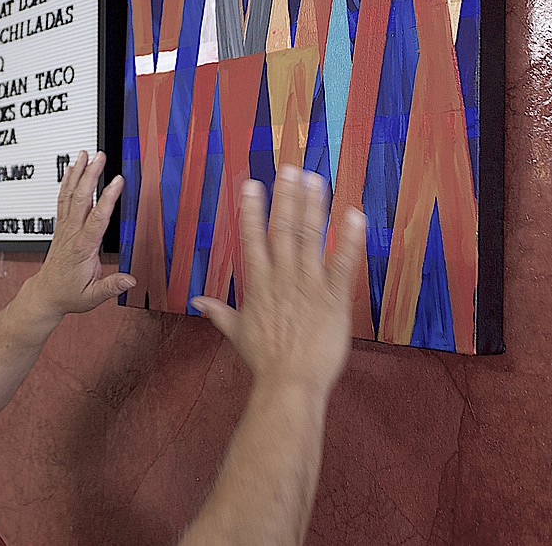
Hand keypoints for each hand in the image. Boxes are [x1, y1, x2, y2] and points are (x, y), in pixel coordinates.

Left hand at [23, 151, 135, 319]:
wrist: (46, 293)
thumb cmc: (69, 294)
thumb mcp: (92, 297)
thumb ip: (111, 286)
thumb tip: (130, 279)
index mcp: (82, 248)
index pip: (97, 219)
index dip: (108, 199)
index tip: (117, 181)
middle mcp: (71, 233)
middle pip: (81, 199)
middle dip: (90, 175)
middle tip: (100, 156)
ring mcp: (64, 228)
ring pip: (70, 195)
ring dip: (78, 173)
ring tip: (85, 153)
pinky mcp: (61, 226)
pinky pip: (63, 199)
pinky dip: (67, 181)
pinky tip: (72, 168)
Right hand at [191, 166, 364, 395]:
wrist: (290, 384)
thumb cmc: (264, 361)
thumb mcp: (237, 333)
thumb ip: (219, 313)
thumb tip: (198, 303)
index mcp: (259, 283)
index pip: (252, 238)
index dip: (251, 209)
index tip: (251, 184)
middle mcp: (282, 278)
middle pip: (283, 228)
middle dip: (286, 196)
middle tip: (289, 168)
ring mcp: (309, 286)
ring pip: (311, 238)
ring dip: (313, 207)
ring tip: (315, 180)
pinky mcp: (334, 299)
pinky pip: (343, 263)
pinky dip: (349, 239)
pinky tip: (354, 215)